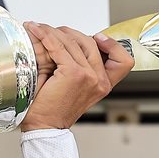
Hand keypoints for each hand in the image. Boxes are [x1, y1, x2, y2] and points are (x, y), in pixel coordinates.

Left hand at [20, 24, 134, 131]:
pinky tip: (35, 31)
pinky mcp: (73, 73)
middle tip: (53, 32)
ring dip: (54, 32)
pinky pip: (58, 47)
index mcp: (104, 85)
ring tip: (39, 29)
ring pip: (74, 42)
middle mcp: (100, 80)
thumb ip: (84, 70)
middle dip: (70, 33)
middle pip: (91, 42)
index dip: (113, 45)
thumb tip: (75, 45)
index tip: (97, 38)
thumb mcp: (77, 90)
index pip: (123, 60)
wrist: (44, 128)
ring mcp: (89, 76)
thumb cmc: (54, 110)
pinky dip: (45, 36)